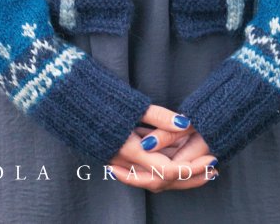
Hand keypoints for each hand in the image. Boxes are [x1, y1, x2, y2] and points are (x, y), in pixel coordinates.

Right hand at [104, 103, 218, 191]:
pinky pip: (142, 169)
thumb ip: (159, 117)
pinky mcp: (115, 155)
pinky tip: (176, 155)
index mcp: (128, 149)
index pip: (168, 171)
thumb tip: (186, 123)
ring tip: (201, 165)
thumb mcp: (132, 104)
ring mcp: (117, 161)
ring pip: (153, 178)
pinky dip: (162, 166)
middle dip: (190, 179)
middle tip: (213, 169)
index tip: (213, 157)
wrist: (66, 98)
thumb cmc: (98, 97)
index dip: (193, 168)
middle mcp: (123, 161)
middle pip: (162, 182)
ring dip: (178, 174)